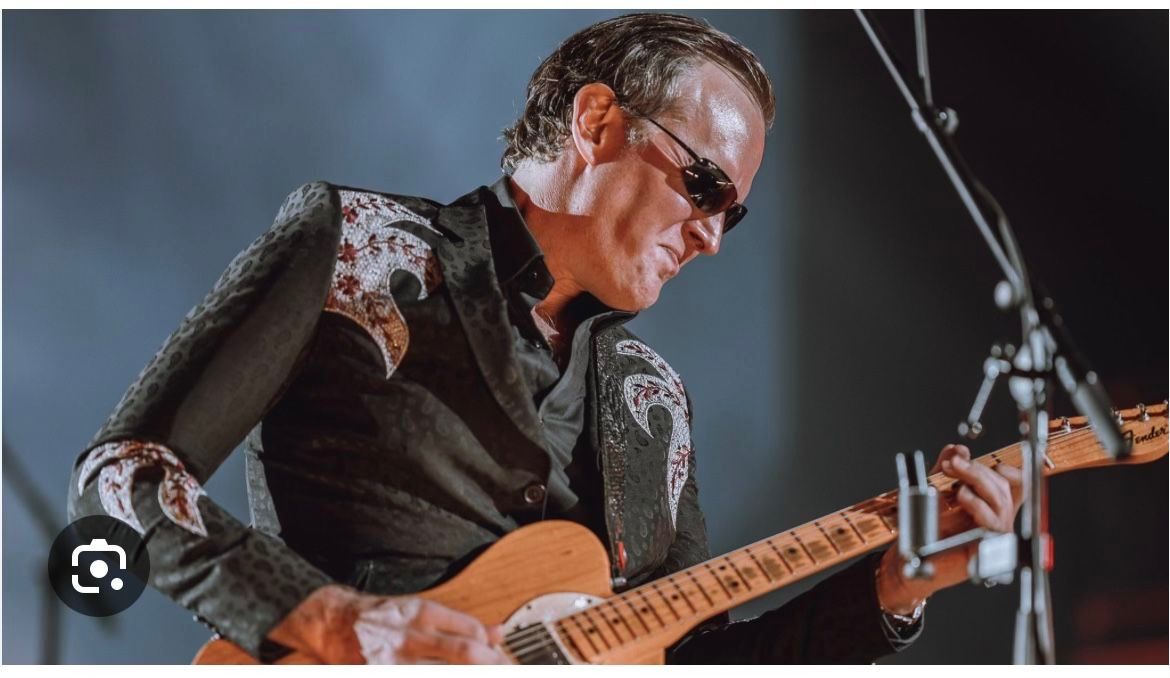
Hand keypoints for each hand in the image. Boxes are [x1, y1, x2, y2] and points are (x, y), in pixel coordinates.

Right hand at [267, 583, 508, 663]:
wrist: (330, 621)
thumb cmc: (381, 617)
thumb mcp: (420, 611)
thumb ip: (460, 624)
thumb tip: (499, 632)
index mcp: (422, 613)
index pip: (471, 632)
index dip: (494, 652)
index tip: (506, 663)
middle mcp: (411, 635)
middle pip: (464, 654)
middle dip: (491, 666)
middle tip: (509, 673)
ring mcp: (394, 659)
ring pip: (443, 672)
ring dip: (470, 675)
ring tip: (488, 675)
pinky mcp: (380, 672)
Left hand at [876, 444, 1023, 613]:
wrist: (911, 559)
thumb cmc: (925, 529)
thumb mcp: (935, 489)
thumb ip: (947, 468)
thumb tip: (958, 448)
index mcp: (989, 505)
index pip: (1016, 486)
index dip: (1013, 472)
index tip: (995, 463)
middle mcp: (996, 519)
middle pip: (1003, 487)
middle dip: (978, 469)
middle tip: (954, 462)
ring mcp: (994, 535)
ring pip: (1000, 501)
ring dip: (976, 482)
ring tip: (954, 478)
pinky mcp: (987, 549)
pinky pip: (993, 524)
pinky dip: (978, 506)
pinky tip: (961, 496)